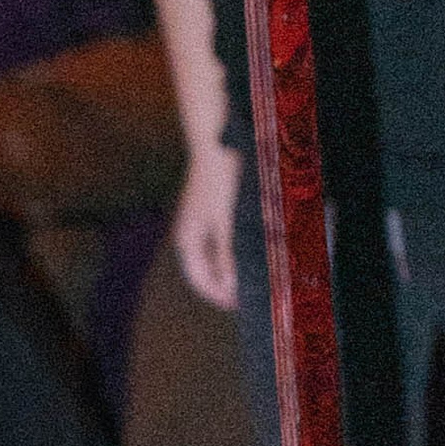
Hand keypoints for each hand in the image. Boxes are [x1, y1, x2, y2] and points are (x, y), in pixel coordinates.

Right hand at [173, 142, 241, 308]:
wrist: (218, 139)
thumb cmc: (220, 179)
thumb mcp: (227, 221)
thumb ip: (228, 255)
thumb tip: (229, 288)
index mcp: (188, 238)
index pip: (200, 279)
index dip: (218, 295)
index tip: (239, 306)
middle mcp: (192, 231)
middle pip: (208, 268)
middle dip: (227, 283)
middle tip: (252, 295)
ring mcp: (203, 218)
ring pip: (217, 253)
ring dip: (233, 265)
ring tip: (256, 275)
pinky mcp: (215, 206)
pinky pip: (225, 237)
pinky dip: (237, 247)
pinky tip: (255, 247)